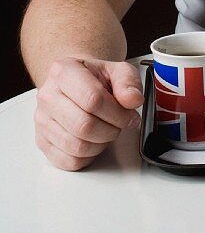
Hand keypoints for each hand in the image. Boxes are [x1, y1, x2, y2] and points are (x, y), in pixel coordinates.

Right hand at [34, 56, 143, 170]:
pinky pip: (70, 161)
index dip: (117, 113)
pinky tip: (94, 140)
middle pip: (84, 126)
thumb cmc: (95, 77)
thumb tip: (133, 100)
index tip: (129, 115)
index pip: (92, 99)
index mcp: (64, 71)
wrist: (76, 82)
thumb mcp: (117, 70)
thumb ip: (129, 82)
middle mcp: (48, 96)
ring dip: (101, 144)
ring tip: (107, 130)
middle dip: (111, 129)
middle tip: (119, 124)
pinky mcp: (42, 142)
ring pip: (77, 147)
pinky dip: (89, 156)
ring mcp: (42, 121)